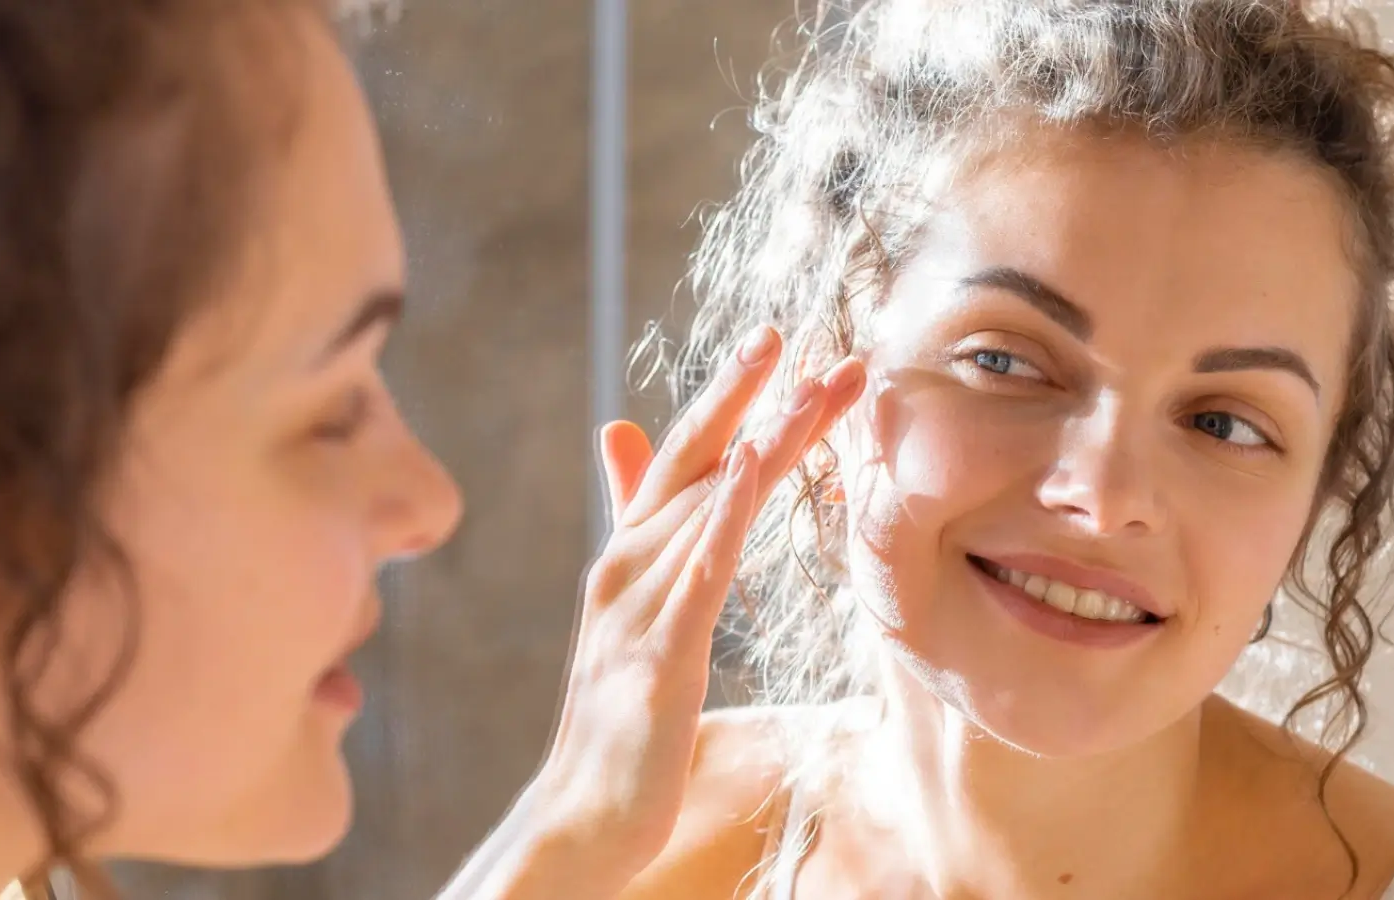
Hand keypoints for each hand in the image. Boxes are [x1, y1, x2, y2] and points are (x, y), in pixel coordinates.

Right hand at [526, 326, 864, 881]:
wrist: (584, 813)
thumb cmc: (620, 716)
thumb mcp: (632, 612)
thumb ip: (635, 525)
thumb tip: (619, 432)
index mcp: (628, 555)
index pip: (684, 459)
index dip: (728, 398)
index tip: (779, 343)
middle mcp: (626, 566)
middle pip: (694, 464)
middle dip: (743, 396)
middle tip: (795, 336)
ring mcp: (637, 609)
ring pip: (703, 506)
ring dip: (761, 442)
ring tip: (808, 389)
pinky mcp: (657, 658)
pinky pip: (694, 576)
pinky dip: (719, 518)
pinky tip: (749, 473)